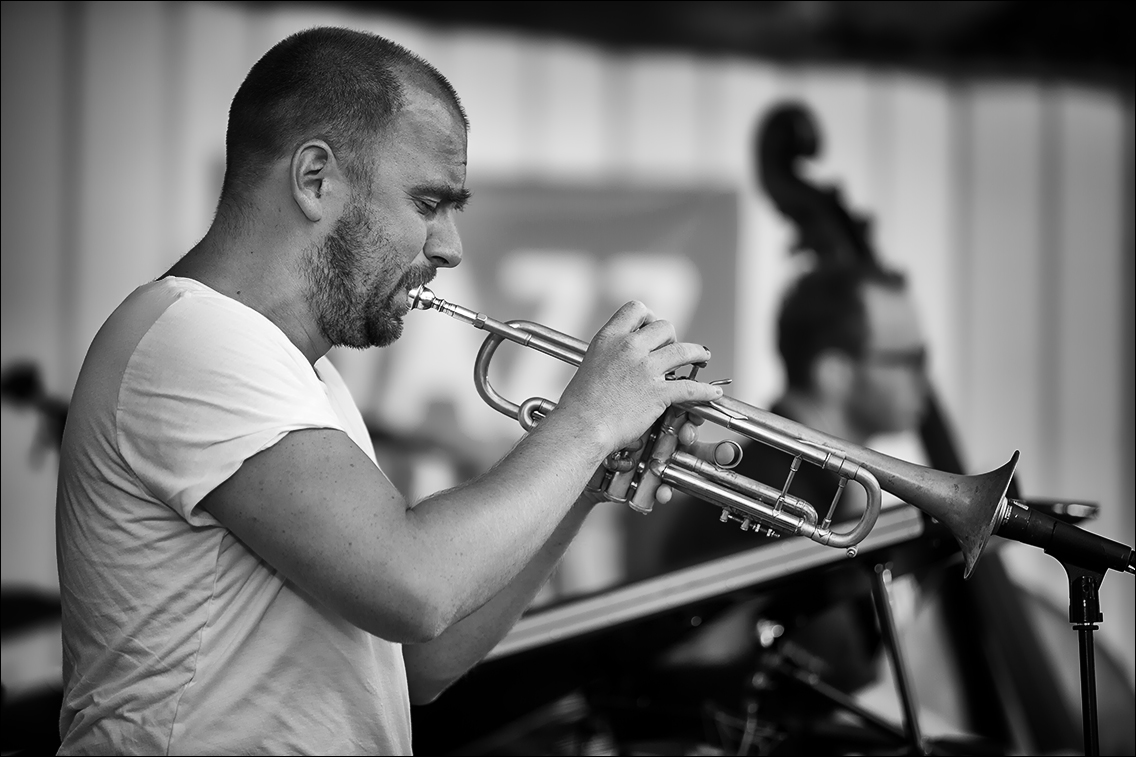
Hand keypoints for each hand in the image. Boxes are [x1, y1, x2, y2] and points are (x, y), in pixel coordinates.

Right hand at [555, 301, 723, 454]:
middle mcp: (629, 348)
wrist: (582, 426)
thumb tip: (623, 359)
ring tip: (703, 356)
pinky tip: (712, 391)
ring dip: (697, 353)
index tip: (651, 328)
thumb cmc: (580, 404)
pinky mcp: (658, 393)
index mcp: (609, 338)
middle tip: (672, 348)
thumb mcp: (591, 364)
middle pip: (663, 327)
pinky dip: (705, 390)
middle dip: (672, 337)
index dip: (648, 317)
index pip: (636, 309)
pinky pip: (690, 387)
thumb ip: (610, 354)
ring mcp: (645, 369)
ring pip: (683, 351)